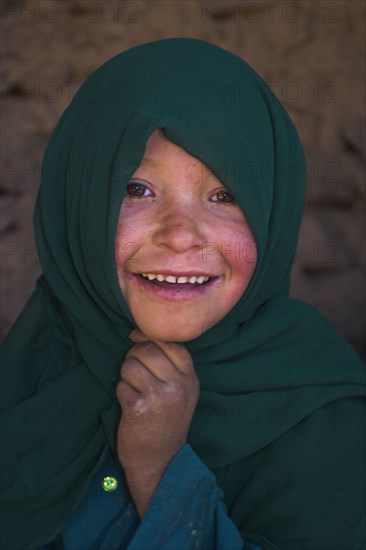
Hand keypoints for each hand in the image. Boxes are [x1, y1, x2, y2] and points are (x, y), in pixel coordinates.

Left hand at [116, 329, 199, 516]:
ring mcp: (159, 397)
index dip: (149, 338)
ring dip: (126, 376)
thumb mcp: (181, 392)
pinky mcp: (139, 408)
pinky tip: (131, 407)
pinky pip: (121, 386)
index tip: (138, 342)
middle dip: (133, 356)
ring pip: (131, 365)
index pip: (170, 343)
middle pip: (147, 350)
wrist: (161, 462)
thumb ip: (168, 364)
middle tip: (134, 372)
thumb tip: (137, 333)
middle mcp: (178, 386)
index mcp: (190, 379)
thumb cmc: (168, 422)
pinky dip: (121, 394)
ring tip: (134, 391)